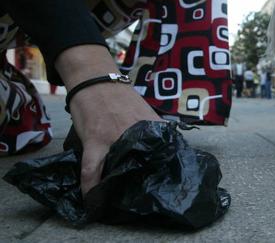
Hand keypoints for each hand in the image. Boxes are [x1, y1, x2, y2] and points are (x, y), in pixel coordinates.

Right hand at [55, 45, 162, 194]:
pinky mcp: (94, 139)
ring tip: (119, 203)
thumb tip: (172, 145)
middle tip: (147, 199)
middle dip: (145, 183)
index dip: (171, 169)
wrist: (97, 80)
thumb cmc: (121, 98)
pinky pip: (91, 168)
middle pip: (144, 164)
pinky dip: (91, 185)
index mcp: (151, 128)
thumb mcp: (146, 112)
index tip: (174, 184)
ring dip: (118, 187)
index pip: (167, 151)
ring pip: (118, 168)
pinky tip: (93, 200)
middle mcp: (136, 133)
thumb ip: (156, 129)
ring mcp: (114, 137)